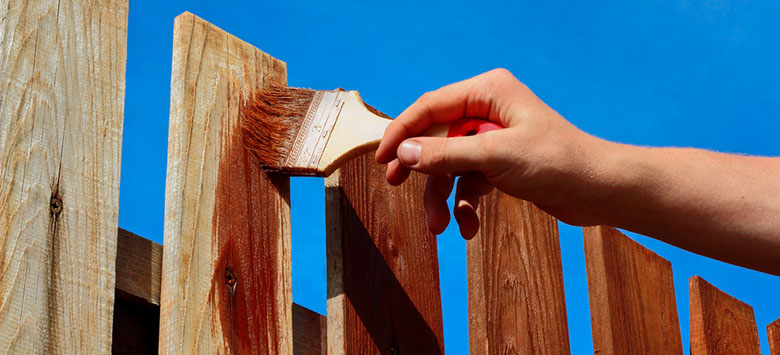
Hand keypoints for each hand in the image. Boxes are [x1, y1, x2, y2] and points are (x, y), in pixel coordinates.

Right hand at [375, 69, 605, 238]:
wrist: (600, 191)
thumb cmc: (557, 162)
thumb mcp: (495, 156)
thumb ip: (445, 153)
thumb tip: (404, 151)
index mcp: (488, 91)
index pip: (430, 107)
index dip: (402, 131)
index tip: (382, 159)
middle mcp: (488, 110)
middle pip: (436, 137)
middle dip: (421, 168)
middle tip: (396, 185)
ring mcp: (494, 138)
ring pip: (451, 165)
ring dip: (442, 196)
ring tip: (439, 226)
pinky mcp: (501, 164)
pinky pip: (469, 182)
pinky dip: (465, 205)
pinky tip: (468, 228)